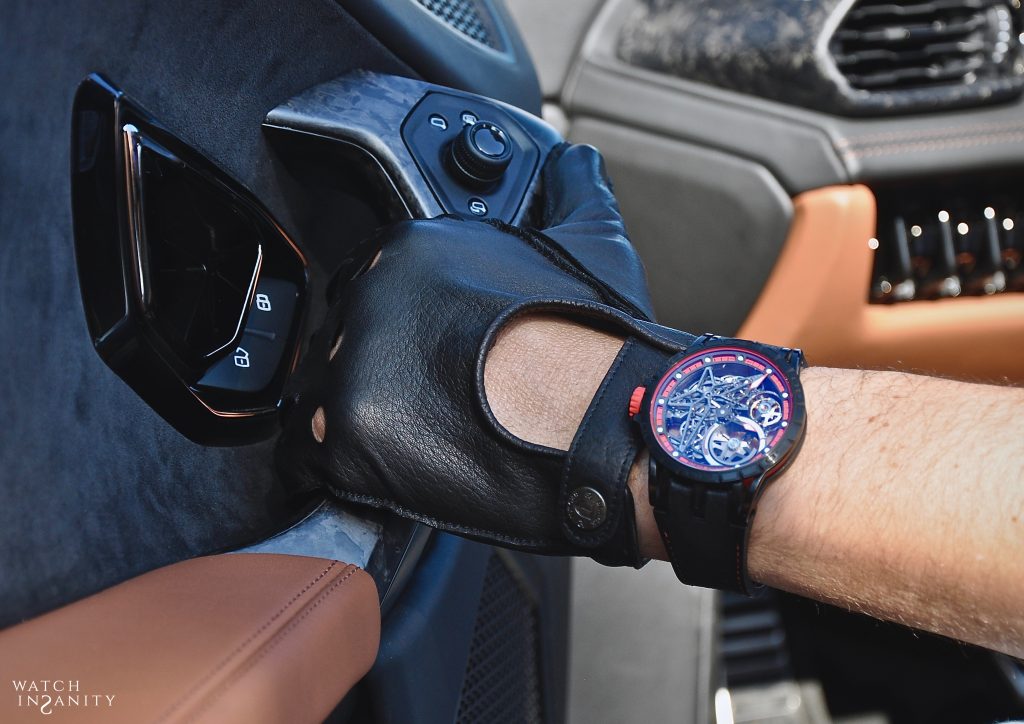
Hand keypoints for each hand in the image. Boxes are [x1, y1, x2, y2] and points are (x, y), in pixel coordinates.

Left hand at [276, 144, 688, 564]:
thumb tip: (580, 160)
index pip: (365, 284)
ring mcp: (352, 371)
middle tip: (424, 401)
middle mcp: (369, 300)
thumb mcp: (588, 240)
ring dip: (355, 418)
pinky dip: (338, 467)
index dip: (393, 326)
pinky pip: (309, 456)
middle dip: (374, 371)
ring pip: (319, 397)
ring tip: (412, 440)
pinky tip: (386, 469)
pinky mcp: (349, 440)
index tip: (420, 352)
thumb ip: (572, 187)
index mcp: (409, 250)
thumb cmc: (594, 338)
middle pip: (342, 341)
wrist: (606, 415)